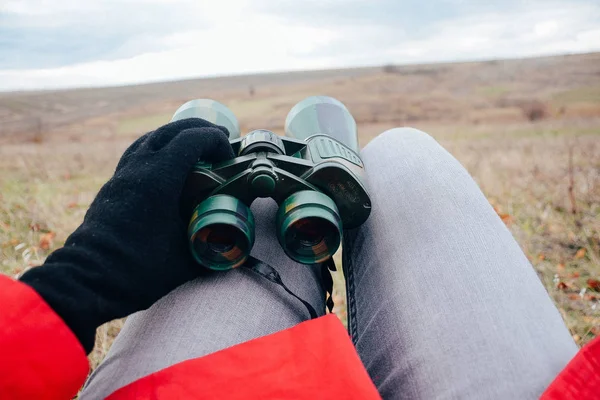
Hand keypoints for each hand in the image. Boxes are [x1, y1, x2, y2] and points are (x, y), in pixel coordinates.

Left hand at [20, 118, 234, 352]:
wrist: (89, 280)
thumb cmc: (138, 271)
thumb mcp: (188, 260)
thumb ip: (216, 247)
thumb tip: (240, 242)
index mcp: (159, 179)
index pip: (193, 138)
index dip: (217, 142)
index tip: (229, 161)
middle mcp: (139, 167)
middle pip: (173, 130)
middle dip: (201, 131)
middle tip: (221, 143)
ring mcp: (124, 172)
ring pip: (154, 137)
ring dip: (179, 137)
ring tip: (198, 149)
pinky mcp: (115, 182)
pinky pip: (140, 150)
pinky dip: (160, 148)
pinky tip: (170, 164)